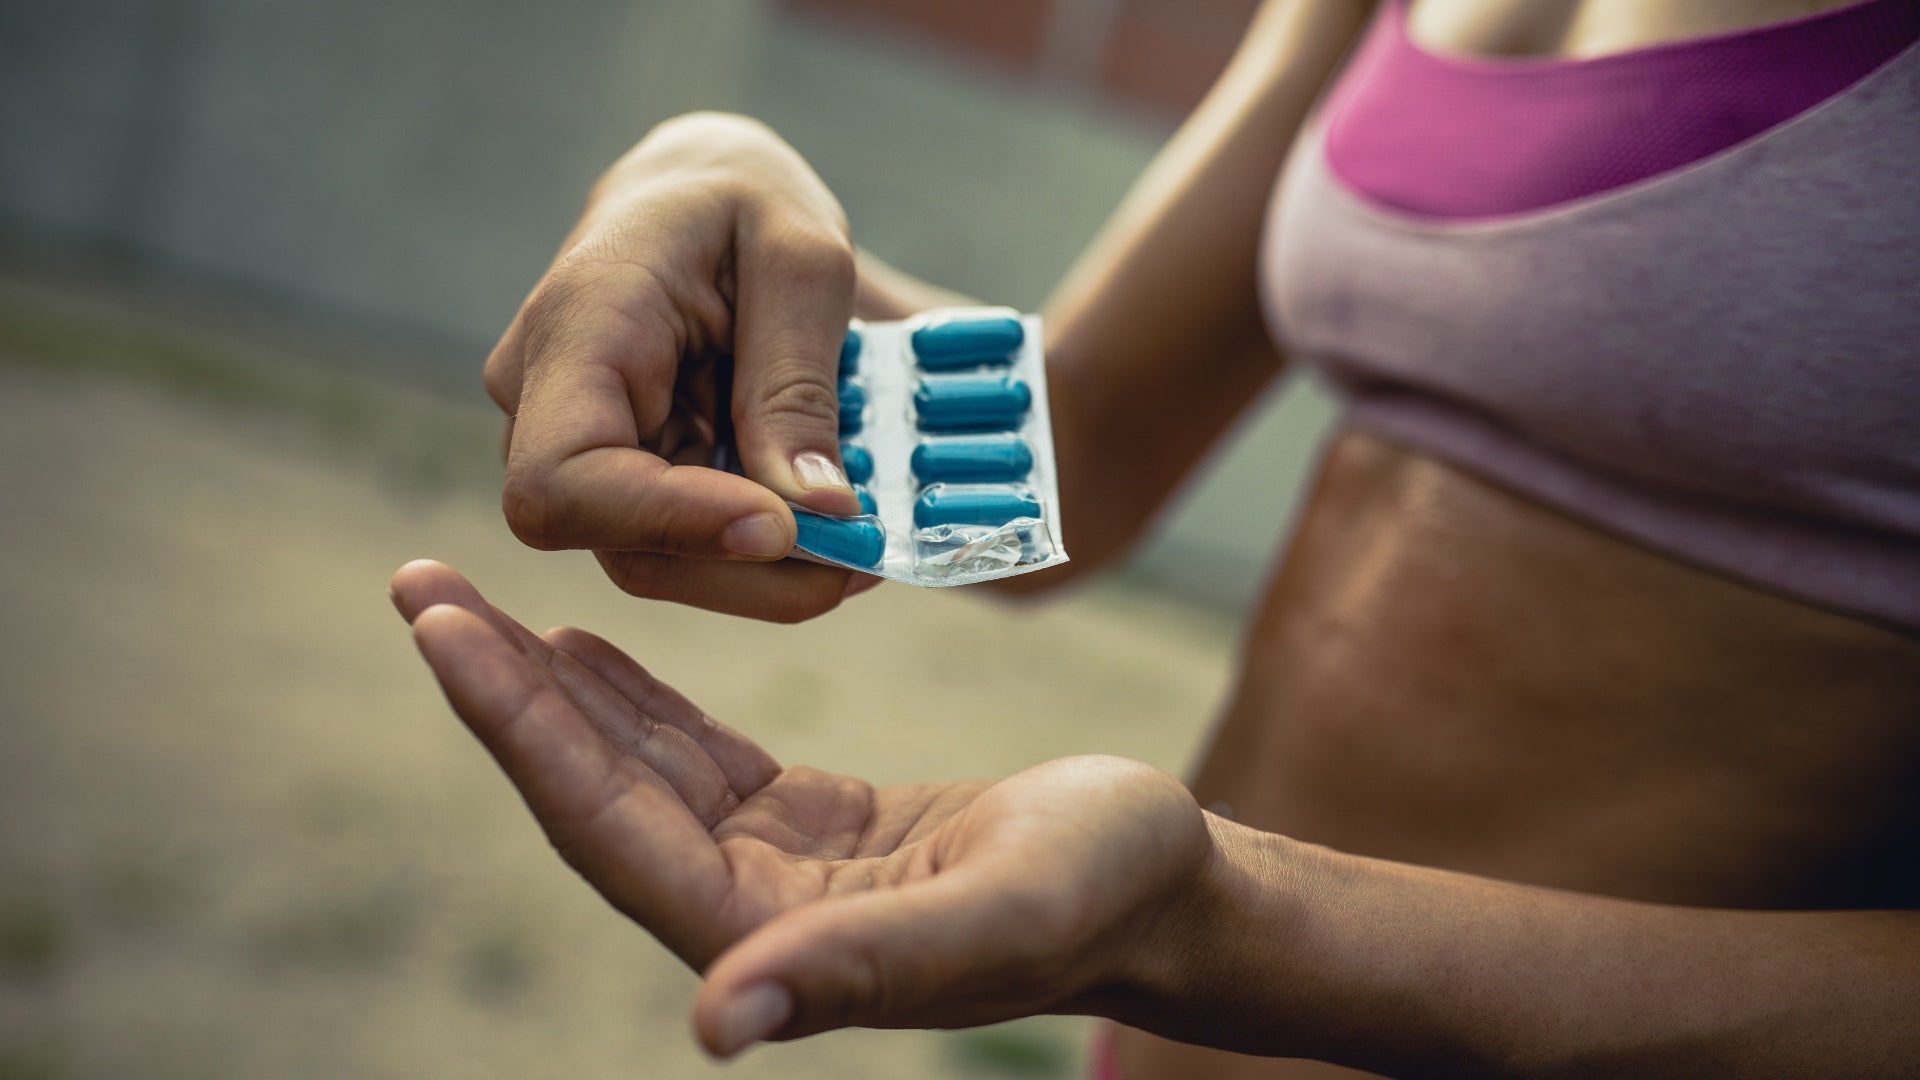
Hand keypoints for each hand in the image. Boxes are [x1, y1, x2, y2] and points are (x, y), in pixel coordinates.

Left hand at [389, 560, 1211, 1056]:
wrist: (1162, 885)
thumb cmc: (1099, 895)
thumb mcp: (994, 919)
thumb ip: (857, 971)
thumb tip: (715, 1026)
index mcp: (764, 943)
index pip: (608, 828)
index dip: (520, 731)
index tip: (444, 629)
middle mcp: (743, 916)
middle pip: (593, 792)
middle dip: (502, 691)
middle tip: (417, 583)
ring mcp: (768, 873)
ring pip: (630, 769)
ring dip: (549, 688)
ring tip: (467, 600)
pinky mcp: (803, 828)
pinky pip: (691, 756)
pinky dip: (632, 698)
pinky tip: (582, 645)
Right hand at [485, 112, 866, 622]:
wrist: (701, 193)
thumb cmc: (743, 201)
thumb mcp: (800, 259)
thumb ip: (796, 381)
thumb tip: (815, 507)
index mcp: (576, 328)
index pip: (565, 479)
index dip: (669, 523)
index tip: (780, 526)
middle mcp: (546, 402)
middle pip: (622, 544)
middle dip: (748, 572)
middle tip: (862, 555)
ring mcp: (578, 448)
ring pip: (659, 562)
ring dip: (767, 576)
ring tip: (865, 545)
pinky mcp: (625, 477)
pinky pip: (687, 545)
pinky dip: (766, 557)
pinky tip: (837, 530)